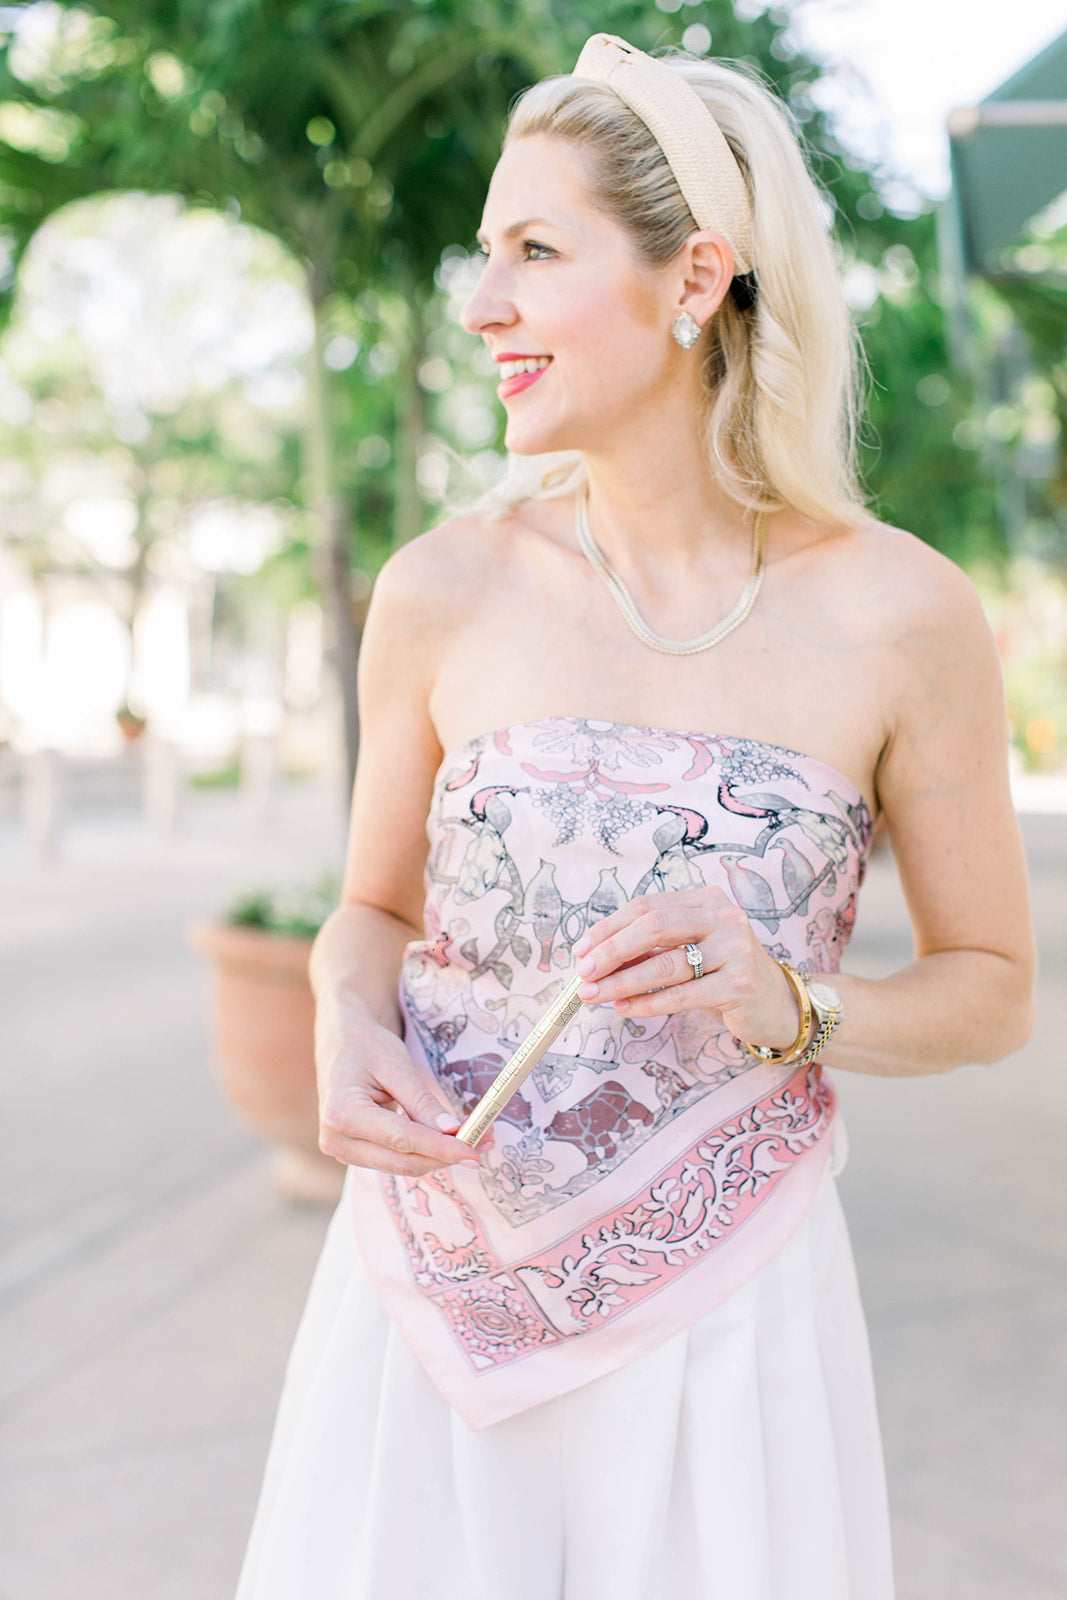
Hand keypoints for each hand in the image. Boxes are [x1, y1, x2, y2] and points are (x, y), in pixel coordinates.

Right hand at [315, 985, 486, 1175]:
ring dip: (438, 1156)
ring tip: (474, 1140)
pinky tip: (448, 1141)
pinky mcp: (353, 1152)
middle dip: (446, 1155)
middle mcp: (337, 1140)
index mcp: (342, 1114)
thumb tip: (452, 1132)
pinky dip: (423, 1152)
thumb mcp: (398, 1065)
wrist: (342, 1039)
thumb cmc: (367, 1045)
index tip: (474, 1152)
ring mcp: (342, 1149)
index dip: (441, 1148)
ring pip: (401, 1164)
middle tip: (484, 1144)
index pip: (402, 1139)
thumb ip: (423, 1102)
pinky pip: (394, 1159)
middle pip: (403, 1161)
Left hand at [572, 887, 802, 1053]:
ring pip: (666, 963)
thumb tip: (595, 958)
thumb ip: (650, 950)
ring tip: (595, 994)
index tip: (581, 949)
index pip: (647, 906)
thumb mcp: (688, 953)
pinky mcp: (741, 983)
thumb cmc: (723, 976)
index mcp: (706, 900)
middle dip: (612, 949)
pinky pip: (683, 994)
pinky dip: (648, 1003)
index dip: (609, 927)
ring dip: (623, 981)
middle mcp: (724, 916)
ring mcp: (736, 948)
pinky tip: (625, 1008)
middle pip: (655, 925)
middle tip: (584, 971)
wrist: (777, 1004)